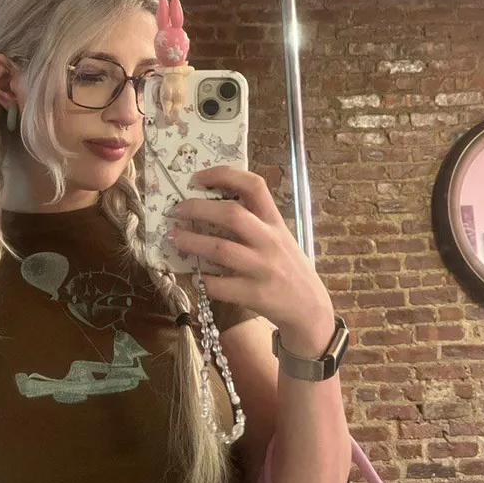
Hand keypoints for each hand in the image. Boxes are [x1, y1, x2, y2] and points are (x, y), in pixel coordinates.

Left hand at [167, 166, 334, 351]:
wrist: (309, 308)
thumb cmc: (288, 267)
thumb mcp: (280, 237)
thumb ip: (255, 221)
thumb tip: (210, 206)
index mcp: (276, 222)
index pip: (254, 186)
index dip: (224, 175)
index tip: (198, 177)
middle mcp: (270, 241)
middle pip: (232, 215)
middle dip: (198, 209)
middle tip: (176, 210)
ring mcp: (263, 269)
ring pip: (220, 249)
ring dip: (191, 242)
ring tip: (173, 238)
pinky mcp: (255, 295)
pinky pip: (220, 285)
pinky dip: (203, 279)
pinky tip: (195, 275)